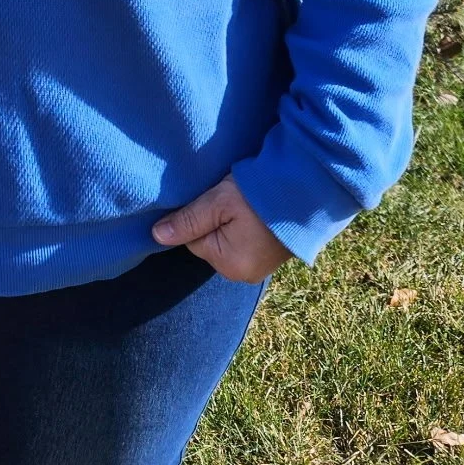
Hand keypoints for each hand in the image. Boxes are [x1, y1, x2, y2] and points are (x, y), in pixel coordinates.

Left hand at [151, 173, 292, 282]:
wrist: (306, 190)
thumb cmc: (258, 196)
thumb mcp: (217, 203)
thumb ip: (187, 220)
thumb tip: (156, 236)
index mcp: (230, 265)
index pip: (194, 239)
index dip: (199, 216)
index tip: (212, 200)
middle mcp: (244, 274)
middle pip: (210, 242)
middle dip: (214, 221)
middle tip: (230, 201)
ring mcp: (259, 267)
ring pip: (227, 241)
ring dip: (230, 223)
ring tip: (244, 205)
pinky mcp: (270, 256)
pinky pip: (244, 243)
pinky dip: (245, 228)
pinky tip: (254, 213)